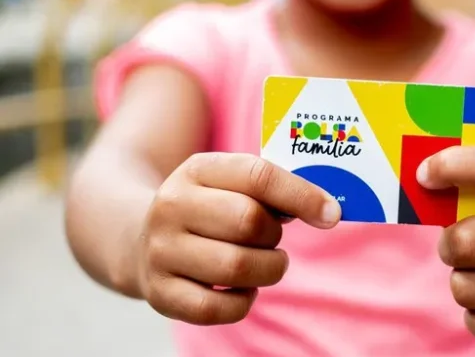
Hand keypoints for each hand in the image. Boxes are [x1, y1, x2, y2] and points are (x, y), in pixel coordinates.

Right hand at [137, 153, 340, 324]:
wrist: (140, 238)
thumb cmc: (210, 210)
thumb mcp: (231, 183)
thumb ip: (274, 189)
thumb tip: (327, 211)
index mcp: (197, 169)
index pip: (258, 175)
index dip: (302, 195)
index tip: (331, 214)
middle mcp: (172, 206)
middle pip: (249, 222)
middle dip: (275, 235)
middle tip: (272, 239)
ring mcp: (161, 251)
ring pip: (237, 267)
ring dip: (268, 269)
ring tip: (265, 263)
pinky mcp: (160, 293)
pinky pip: (218, 308)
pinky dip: (244, 302)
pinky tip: (244, 289)